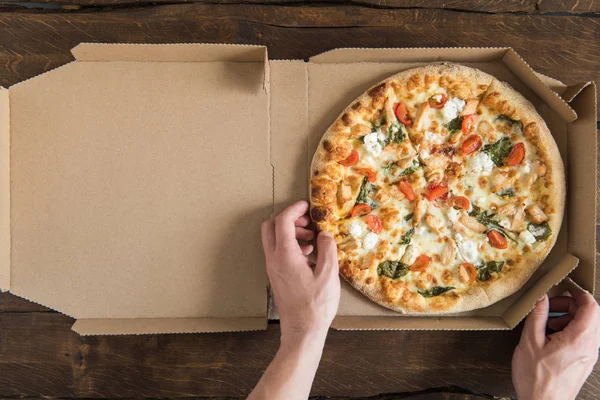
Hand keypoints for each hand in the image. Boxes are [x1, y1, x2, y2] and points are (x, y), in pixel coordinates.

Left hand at [261, 200, 339, 342]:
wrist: (302, 331)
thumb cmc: (316, 305)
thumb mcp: (328, 275)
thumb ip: (327, 249)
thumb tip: (324, 234)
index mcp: (285, 256)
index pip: (282, 221)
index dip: (294, 209)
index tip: (307, 206)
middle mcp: (274, 259)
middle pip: (270, 227)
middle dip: (288, 219)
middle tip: (307, 222)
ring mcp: (273, 268)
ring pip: (273, 239)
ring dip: (290, 232)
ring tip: (312, 239)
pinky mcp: (276, 276)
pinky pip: (278, 252)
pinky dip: (290, 245)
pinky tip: (309, 254)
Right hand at [512, 290, 599, 399]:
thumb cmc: (536, 378)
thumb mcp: (530, 342)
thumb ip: (537, 316)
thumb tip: (541, 298)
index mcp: (579, 339)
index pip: (591, 307)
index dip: (578, 294)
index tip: (563, 289)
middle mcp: (590, 347)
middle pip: (590, 315)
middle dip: (569, 306)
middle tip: (549, 306)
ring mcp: (589, 356)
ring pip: (587, 327)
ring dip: (568, 319)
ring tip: (547, 324)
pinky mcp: (584, 362)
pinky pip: (583, 339)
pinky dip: (569, 331)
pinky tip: (551, 337)